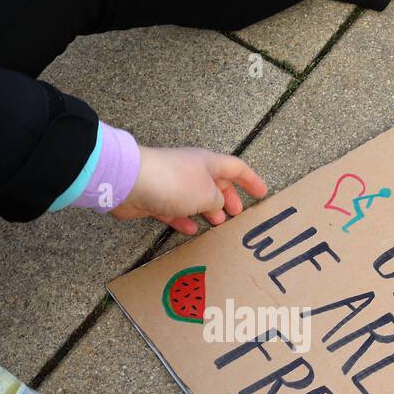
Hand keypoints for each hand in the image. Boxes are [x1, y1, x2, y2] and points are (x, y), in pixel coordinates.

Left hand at [110, 146, 267, 234]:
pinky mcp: (155, 197)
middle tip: (237, 215)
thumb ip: (218, 201)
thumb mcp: (207, 194)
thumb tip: (218, 204)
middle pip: (216, 183)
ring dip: (208, 210)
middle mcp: (191, 170)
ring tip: (217, 224)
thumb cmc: (175, 183)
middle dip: (228, 198)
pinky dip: (184, 219)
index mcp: (208, 163)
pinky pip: (175, 209)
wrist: (131, 182)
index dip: (251, 180)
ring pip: (195, 197)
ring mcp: (172, 183)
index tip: (262, 193)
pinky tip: (191, 231)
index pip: (237, 168)